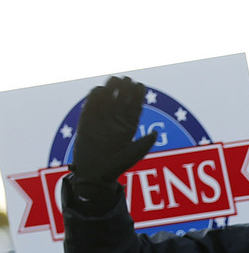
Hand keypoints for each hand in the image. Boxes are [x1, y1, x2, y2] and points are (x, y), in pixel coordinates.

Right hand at [69, 76, 155, 212]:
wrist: (95, 173)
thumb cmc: (117, 165)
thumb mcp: (134, 153)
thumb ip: (145, 143)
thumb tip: (156, 133)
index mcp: (129, 125)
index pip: (135, 106)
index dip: (137, 95)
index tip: (139, 85)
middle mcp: (115, 120)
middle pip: (121, 99)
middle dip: (124, 88)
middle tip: (126, 79)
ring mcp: (101, 120)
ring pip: (107, 100)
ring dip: (110, 89)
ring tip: (114, 80)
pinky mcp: (87, 121)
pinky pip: (91, 106)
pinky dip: (94, 98)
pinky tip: (98, 90)